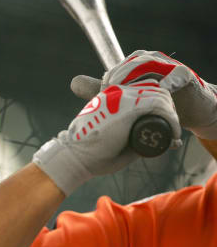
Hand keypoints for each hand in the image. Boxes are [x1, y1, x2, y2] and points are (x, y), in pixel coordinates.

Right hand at [33, 80, 180, 195]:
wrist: (74, 157)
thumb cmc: (92, 156)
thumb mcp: (117, 143)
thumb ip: (137, 140)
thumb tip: (165, 143)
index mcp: (112, 98)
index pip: (143, 90)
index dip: (158, 103)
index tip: (163, 123)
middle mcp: (117, 93)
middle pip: (154, 89)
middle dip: (168, 107)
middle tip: (171, 128)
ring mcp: (122, 98)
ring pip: (160, 94)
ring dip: (171, 112)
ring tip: (173, 131)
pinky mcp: (127, 107)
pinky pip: (158, 104)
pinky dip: (171, 117)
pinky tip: (173, 131)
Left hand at [71, 50, 216, 139]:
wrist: (188, 109)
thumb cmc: (153, 102)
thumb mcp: (126, 97)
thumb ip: (101, 91)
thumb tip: (73, 82)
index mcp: (133, 63)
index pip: (117, 68)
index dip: (108, 80)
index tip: (103, 95)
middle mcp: (149, 59)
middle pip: (132, 64)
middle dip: (121, 78)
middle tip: (114, 95)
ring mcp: (168, 66)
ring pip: (150, 66)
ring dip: (139, 78)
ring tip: (131, 94)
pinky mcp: (185, 75)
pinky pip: (175, 75)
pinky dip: (166, 82)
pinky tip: (159, 92)